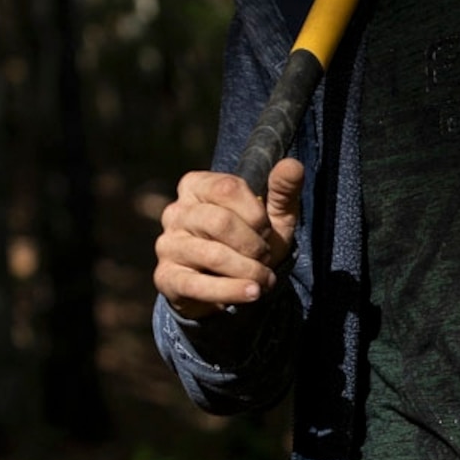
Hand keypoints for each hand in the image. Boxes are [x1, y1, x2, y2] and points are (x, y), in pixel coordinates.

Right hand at [155, 161, 303, 322]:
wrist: (230, 286)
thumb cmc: (250, 243)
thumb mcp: (272, 217)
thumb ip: (282, 191)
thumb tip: (293, 165)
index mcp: (195, 186)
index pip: (228, 188)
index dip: (256, 214)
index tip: (266, 230)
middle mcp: (176, 212)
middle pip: (220, 222)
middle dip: (253, 244)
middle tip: (265, 258)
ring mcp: (167, 245)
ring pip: (213, 255)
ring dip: (249, 271)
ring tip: (263, 280)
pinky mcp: (166, 277)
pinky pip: (199, 285)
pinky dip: (232, 291)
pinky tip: (252, 293)